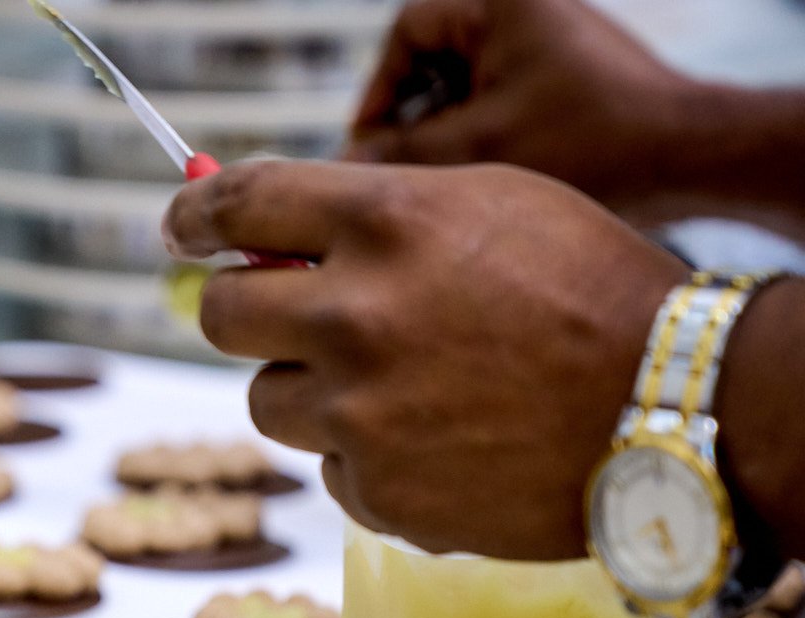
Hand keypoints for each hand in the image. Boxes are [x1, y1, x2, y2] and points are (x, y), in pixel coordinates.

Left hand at [163, 159, 685, 559]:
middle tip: (276, 317)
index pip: (240, 206)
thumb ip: (380, 215)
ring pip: (270, 403)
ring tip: (406, 388)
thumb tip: (280, 245)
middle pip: (223, 316)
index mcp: (387, 223)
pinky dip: (372, 461)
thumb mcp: (493, 206)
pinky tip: (443, 444)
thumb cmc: (593, 295)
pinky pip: (332, 471)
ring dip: (314, 393)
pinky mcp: (378, 492)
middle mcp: (356, 316)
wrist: (675, 408)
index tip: (182, 228)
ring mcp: (360, 413)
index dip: (195, 215)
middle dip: (242, 312)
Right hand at [347, 0, 697, 225]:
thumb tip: (345, 166)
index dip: (379, 93)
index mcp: (501, 0)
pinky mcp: (565, 75)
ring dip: (448, 134)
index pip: (407, 32)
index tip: (369, 145)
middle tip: (401, 171)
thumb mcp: (480, 148)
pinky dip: (483, 136)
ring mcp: (549, 40)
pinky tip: (486, 178)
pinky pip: (500, 99)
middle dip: (414, 119)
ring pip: (464, 86)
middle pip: (432, 61)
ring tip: (450, 180)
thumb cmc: (597, 140)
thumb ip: (401, 154)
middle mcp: (526, 8)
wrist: (690, 157)